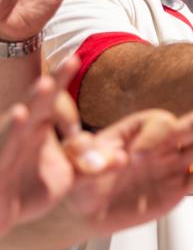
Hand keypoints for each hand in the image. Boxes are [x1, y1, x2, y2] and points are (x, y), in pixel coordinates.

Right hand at [0, 57, 88, 233]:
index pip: (52, 100)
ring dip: (32, 101)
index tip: (76, 58)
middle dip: (55, 81)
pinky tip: (19, 115)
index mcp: (37, 127)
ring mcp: (6, 147)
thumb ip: (94, 165)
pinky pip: (3, 147)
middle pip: (39, 102)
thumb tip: (124, 156)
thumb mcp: (67, 177)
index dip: (62, 79)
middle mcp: (21, 132)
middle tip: (72, 59)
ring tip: (46, 83)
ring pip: (20, 119)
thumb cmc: (26, 190)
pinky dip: (10, 130)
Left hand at [63, 93, 192, 235]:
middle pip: (192, 126)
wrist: (87, 208)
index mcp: (140, 128)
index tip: (136, 157)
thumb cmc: (83, 178)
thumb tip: (103, 160)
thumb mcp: (76, 164)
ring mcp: (172, 165)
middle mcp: (162, 144)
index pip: (158, 126)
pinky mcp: (176, 189)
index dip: (151, 139)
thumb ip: (85, 157)